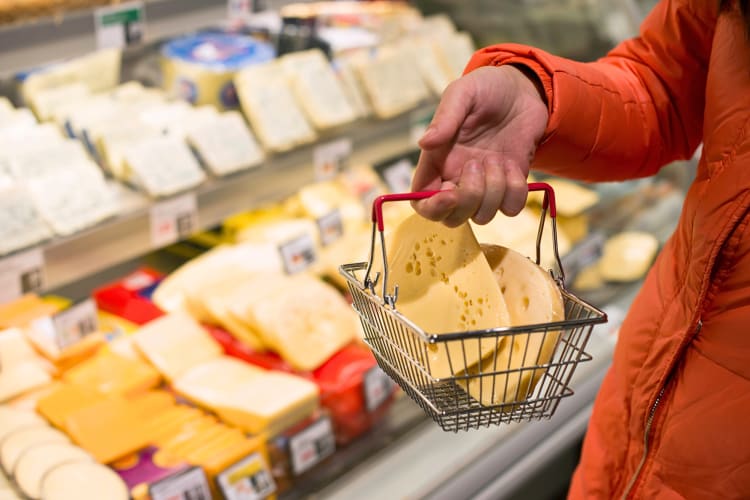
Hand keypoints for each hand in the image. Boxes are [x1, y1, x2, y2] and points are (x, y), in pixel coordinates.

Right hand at [411, 65, 548, 226]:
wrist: (524, 88)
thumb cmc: (487, 88)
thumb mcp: (463, 93)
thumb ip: (445, 118)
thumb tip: (424, 143)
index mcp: (438, 162)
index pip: (423, 201)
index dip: (432, 208)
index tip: (449, 194)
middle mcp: (458, 178)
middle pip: (453, 218)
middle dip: (468, 199)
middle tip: (477, 164)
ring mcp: (485, 185)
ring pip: (482, 216)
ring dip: (493, 191)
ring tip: (497, 158)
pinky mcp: (510, 185)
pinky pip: (510, 208)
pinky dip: (514, 191)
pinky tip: (512, 165)